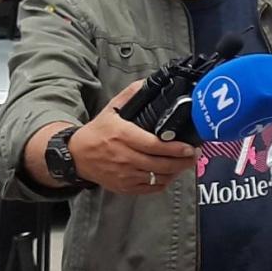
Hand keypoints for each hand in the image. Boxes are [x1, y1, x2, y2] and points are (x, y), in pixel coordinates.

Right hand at [67, 82, 196, 194]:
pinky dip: (164, 182)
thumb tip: (147, 82)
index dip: (175, 148)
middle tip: (194, 154)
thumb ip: (130, 95)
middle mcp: (124, 157)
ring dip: (176, 171)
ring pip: (158, 177)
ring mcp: (124, 174)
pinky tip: (170, 173)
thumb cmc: (98, 132)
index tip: (189, 147)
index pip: (154, 145)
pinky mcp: (124, 186)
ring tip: (186, 163)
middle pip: (160, 164)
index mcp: (122, 136)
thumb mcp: (111, 110)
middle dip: (182, 161)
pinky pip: (151, 188)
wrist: (76, 156)